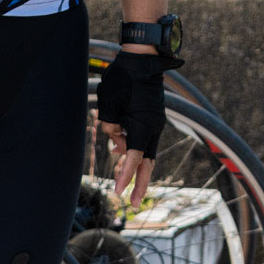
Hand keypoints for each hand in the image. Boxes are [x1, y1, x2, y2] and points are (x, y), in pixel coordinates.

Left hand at [95, 48, 167, 205]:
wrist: (142, 59)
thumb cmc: (123, 78)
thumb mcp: (107, 103)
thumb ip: (109, 125)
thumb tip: (115, 140)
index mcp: (143, 126)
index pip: (133, 158)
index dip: (125, 176)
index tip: (118, 192)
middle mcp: (153, 127)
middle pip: (147, 162)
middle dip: (140, 184)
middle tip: (133, 204)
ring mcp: (156, 122)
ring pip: (146, 151)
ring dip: (134, 164)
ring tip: (120, 178)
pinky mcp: (153, 117)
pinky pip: (144, 138)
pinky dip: (134, 147)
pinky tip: (119, 149)